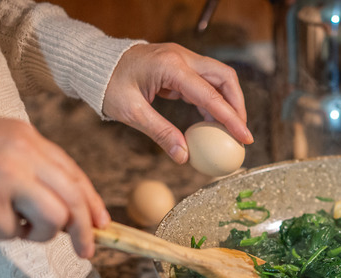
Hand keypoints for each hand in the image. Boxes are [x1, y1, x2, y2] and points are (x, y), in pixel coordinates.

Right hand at [0, 114, 109, 257]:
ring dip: (43, 233)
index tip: (102, 224)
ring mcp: (5, 177)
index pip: (74, 174)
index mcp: (30, 139)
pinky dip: (4, 232)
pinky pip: (10, 231)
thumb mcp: (5, 142)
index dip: (92, 202)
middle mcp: (23, 155)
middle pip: (72, 198)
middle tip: (87, 249)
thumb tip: (70, 207)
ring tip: (22, 227)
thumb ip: (36, 166)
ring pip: (53, 217)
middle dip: (85, 229)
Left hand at [102, 43, 252, 163]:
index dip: (231, 118)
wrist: (94, 63)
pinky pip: (205, 82)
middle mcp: (181, 57)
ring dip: (227, 102)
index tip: (245, 137)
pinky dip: (212, 101)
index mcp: (171, 66)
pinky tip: (210, 122)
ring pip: (219, 78)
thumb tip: (184, 157)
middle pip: (224, 78)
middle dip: (237, 105)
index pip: (210, 95)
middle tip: (240, 132)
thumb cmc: (107, 85)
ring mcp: (182, 59)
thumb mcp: (131, 113)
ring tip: (229, 130)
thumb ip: (161, 133)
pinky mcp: (179, 65)